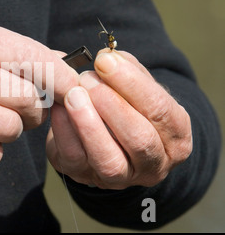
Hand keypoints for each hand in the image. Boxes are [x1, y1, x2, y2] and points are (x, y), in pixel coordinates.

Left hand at [46, 48, 191, 188]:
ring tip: (73, 95)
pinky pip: (75, 159)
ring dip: (88, 124)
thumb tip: (108, 57)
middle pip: (140, 139)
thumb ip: (128, 72)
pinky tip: (58, 108)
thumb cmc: (128, 106)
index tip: (105, 61)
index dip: (132, 84)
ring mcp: (120, 178)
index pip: (161, 110)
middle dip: (112, 105)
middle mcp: (154, 165)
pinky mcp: (86, 177)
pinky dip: (64, 132)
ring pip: (109, 160)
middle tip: (87, 79)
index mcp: (175, 137)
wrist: (107, 138)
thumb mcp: (136, 88)